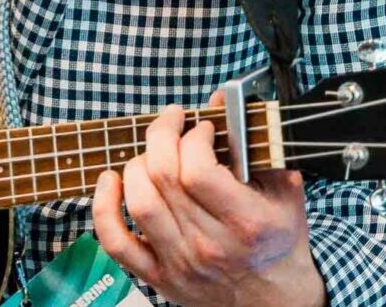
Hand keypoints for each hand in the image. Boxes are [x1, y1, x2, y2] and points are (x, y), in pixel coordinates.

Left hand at [90, 95, 326, 306]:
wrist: (277, 303)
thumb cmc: (277, 241)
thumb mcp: (283, 192)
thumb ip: (254, 145)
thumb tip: (222, 100)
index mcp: (247, 223)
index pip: (197, 171)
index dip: (191, 138)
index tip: (200, 127)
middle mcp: (211, 245)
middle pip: (163, 178)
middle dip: (161, 136)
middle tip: (171, 124)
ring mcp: (181, 263)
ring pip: (140, 202)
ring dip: (137, 165)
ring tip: (151, 154)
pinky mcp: (158, 277)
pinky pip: (115, 242)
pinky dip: (102, 207)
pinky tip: (110, 181)